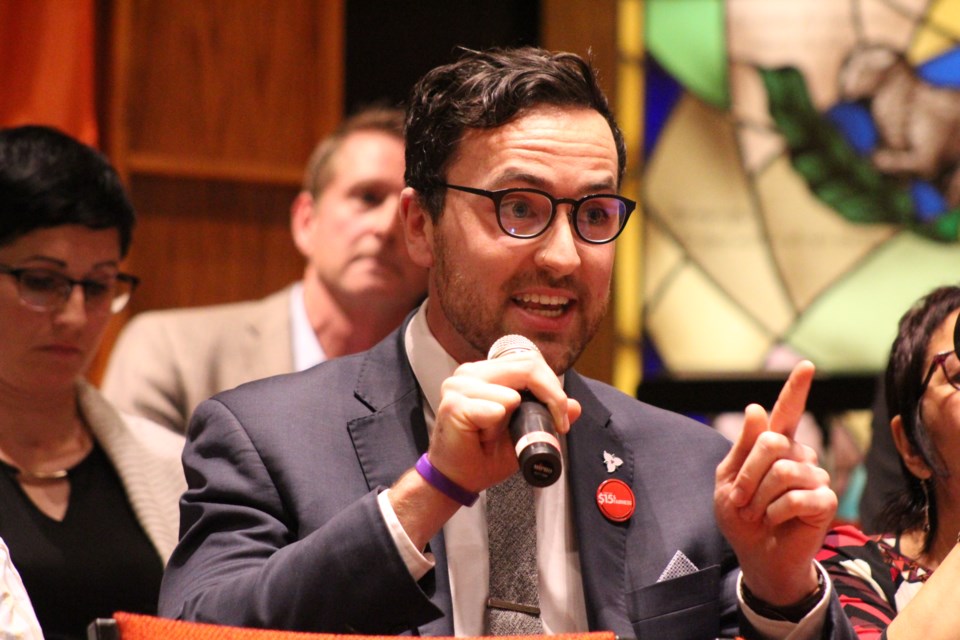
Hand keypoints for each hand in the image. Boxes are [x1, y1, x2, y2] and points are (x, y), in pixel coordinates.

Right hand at [429, 350, 580, 493]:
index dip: (552, 385)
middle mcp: (470, 373)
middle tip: (555, 424)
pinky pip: (494, 410)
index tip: (560, 414)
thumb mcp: (525, 433)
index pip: (530, 362)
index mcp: (486, 373)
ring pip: (511, 393)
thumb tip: (576, 406)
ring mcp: (458, 386)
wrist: (456, 479)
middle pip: (528, 367)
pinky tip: (480, 437)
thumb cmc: (483, 454)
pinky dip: (496, 427)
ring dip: (512, 419)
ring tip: (494, 434)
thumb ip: (548, 416)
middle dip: (550, 396)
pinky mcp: (453, 405)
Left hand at [714, 360, 836, 604]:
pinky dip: (777, 513)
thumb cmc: (741, 516)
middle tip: (742, 500)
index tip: (806, 365)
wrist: (756, 554)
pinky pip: (797, 497)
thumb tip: (755, 408)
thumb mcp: (728, 479)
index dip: (796, 388)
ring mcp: (814, 475)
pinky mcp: (825, 500)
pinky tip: (777, 521)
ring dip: (760, 498)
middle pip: (771, 443)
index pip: (785, 411)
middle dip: (748, 474)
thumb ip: (742, 446)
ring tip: (760, 513)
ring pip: (782, 471)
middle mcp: (798, 454)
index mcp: (773, 445)